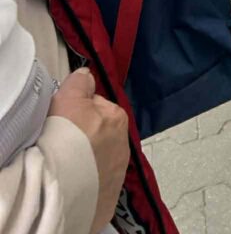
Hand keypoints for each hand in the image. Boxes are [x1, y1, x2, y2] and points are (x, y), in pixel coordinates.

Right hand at [48, 68, 129, 233]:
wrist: (63, 187)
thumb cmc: (66, 137)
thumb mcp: (69, 98)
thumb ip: (80, 82)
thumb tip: (87, 74)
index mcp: (117, 117)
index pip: (95, 107)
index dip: (76, 111)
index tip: (62, 120)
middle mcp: (124, 144)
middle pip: (99, 133)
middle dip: (84, 136)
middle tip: (62, 143)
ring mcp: (118, 174)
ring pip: (99, 159)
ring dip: (86, 160)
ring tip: (66, 165)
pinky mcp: (108, 200)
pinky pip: (96, 184)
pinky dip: (87, 182)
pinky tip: (73, 183)